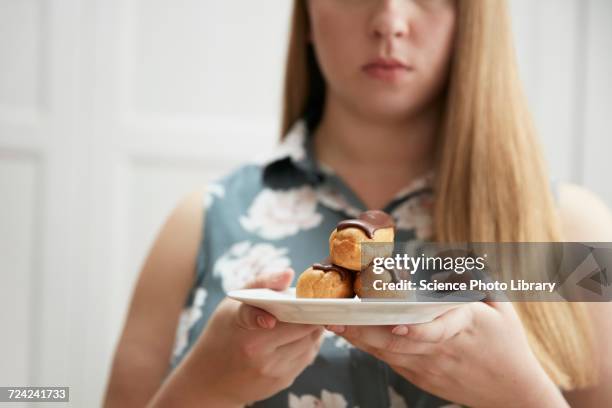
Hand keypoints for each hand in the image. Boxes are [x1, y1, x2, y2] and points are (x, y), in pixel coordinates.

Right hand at [188, 269, 323, 406]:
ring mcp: (275, 372)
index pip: (269, 320)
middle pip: (303, 328)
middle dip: (309, 313)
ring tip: (299, 318)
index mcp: (247, 336)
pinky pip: (308, 356)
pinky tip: (295, 336)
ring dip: (311, 328)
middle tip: (307, 303)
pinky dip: (307, 343)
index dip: (284, 312)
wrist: (210, 382)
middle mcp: (261, 357)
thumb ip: (262, 284)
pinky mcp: (284, 381)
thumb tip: (288, 273)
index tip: (277, 314)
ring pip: (311, 342)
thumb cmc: (222, 335)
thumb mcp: (231, 306)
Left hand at [327, 302, 567, 407]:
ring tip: (333, 323)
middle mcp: (441, 349)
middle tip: (336, 315)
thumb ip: (476, 279)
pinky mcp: (421, 378)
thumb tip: (454, 255)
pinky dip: (370, 348)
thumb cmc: (508, 343)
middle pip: (398, 342)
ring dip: (359, 338)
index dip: (417, 330)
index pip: (438, 329)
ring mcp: (429, 367)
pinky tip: (351, 335)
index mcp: (464, 326)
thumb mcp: (502, 306)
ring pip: (389, 353)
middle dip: (365, 329)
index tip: (396, 324)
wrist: (513, 392)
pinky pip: (391, 361)